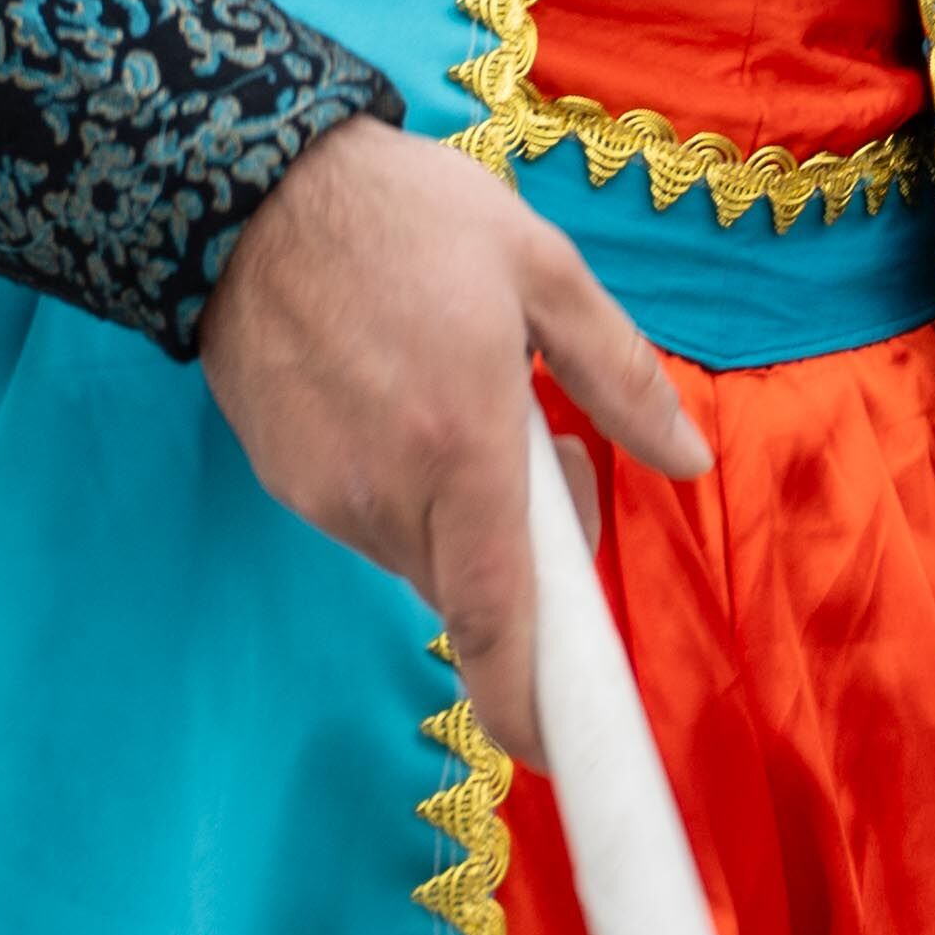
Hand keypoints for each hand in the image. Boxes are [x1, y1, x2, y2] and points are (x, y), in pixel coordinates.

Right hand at [201, 118, 708, 751]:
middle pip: (468, 590)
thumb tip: (688, 458)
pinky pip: (366, 519)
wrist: (246, 184)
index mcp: (463, 445)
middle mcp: (387, 492)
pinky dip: (402, 492)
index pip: (501, 617)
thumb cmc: (407, 215)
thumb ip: (620, 375)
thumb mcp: (540, 267)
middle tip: (549, 455)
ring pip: (417, 555)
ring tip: (462, 402)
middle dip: (520, 561)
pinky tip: (400, 399)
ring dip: (457, 518)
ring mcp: (325, 493)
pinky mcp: (284, 481)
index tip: (559, 750)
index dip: (530, 701)